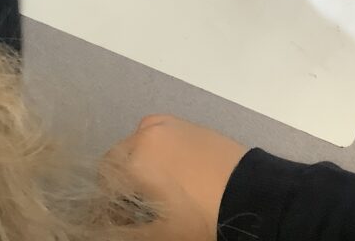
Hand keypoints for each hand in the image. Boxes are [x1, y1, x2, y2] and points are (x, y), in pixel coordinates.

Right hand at [101, 115, 247, 240]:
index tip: (118, 217)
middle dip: (123, 180)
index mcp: (136, 156)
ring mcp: (174, 124)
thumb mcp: (158, 233)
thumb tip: (109, 226)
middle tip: (138, 206)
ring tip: (157, 189)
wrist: (252, 194)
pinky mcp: (194, 125)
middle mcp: (150, 131)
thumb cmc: (200, 216)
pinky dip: (162, 151)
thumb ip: (126, 230)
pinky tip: (176, 174)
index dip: (106, 199)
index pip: (102, 176)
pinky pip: (165, 136)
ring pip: (143, 143)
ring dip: (142, 163)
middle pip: (121, 156)